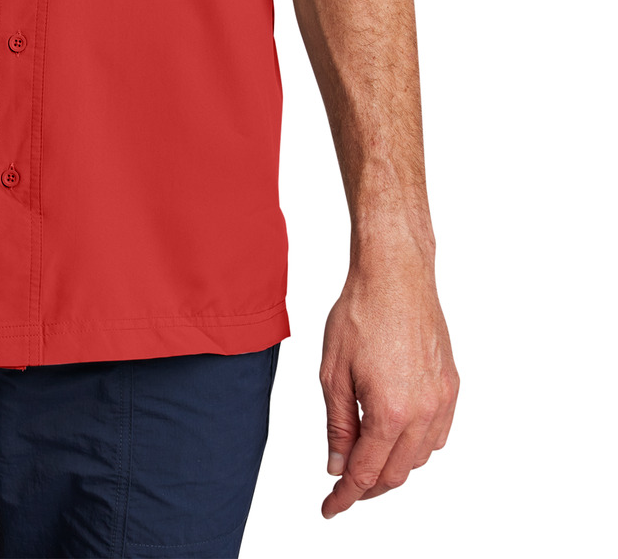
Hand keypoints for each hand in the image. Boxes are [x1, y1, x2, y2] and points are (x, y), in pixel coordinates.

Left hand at [319, 239, 457, 517]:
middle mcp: (423, 411)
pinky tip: (396, 433)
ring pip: (420, 458)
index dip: (345, 496)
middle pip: (396, 473)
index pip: (366, 473)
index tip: (331, 508)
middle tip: (343, 483)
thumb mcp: (333, 372)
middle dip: (368, 485)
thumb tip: (337, 465)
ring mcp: (442, 399)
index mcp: (389, 411)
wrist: (396, 274)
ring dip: (393, 465)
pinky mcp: (452, 385)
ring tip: (366, 454)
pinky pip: (438, 434)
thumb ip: (337, 425)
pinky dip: (417, 444)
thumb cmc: (361, 312)